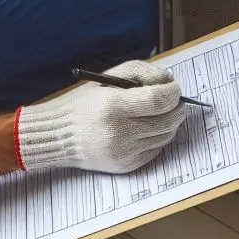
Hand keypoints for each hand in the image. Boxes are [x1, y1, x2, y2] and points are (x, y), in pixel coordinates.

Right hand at [16, 60, 186, 173]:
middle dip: (177, 108)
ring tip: (161, 113)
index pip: (158, 100)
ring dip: (170, 122)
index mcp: (113, 106)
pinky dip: (159, 137)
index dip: (173, 93)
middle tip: (175, 101)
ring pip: (166, 136)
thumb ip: (141, 72)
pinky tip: (148, 128)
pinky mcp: (127, 165)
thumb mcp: (109, 78)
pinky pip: (156, 150)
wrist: (61, 136)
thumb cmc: (86, 103)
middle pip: (167, 120)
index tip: (174, 88)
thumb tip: (169, 82)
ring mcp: (124, 152)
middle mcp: (120, 132)